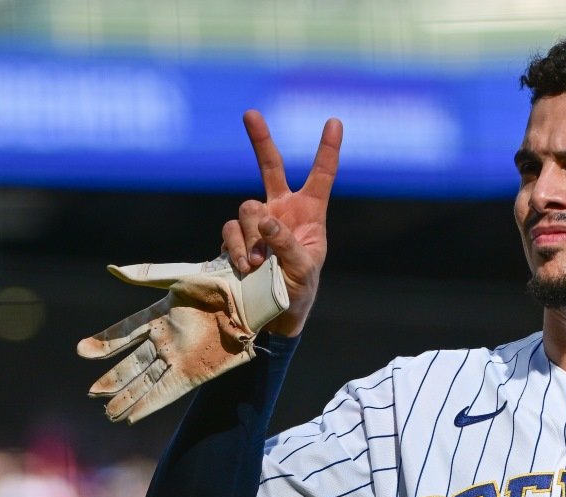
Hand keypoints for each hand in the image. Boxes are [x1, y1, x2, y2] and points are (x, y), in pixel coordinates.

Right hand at [221, 110, 341, 335]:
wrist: (272, 316)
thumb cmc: (298, 291)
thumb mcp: (303, 269)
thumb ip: (286, 243)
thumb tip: (264, 220)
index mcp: (309, 214)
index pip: (321, 176)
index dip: (327, 149)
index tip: (334, 121)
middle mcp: (281, 210)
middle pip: (269, 167)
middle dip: (259, 140)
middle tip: (250, 113)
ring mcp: (256, 223)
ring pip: (247, 208)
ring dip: (253, 236)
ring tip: (261, 263)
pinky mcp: (236, 237)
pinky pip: (231, 230)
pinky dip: (238, 248)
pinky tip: (247, 267)